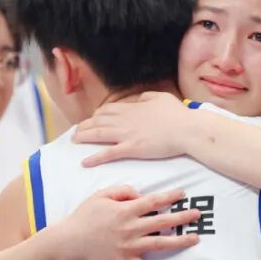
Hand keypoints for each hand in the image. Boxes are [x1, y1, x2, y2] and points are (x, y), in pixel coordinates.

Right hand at [53, 185, 201, 259]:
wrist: (68, 243)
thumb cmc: (83, 217)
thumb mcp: (100, 196)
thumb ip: (121, 191)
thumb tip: (139, 193)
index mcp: (125, 211)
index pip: (153, 201)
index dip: (169, 197)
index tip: (183, 193)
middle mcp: (131, 228)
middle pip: (162, 221)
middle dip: (182, 217)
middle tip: (198, 214)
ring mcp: (129, 247)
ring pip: (159, 243)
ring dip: (179, 241)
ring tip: (195, 238)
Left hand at [74, 92, 191, 164]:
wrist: (186, 129)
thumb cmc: (178, 114)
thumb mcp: (161, 97)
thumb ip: (146, 97)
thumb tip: (138, 99)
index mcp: (132, 108)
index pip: (107, 110)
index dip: (96, 115)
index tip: (92, 120)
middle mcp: (125, 120)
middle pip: (97, 121)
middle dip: (84, 125)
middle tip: (77, 132)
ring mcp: (127, 134)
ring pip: (98, 134)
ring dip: (83, 137)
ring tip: (74, 142)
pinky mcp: (132, 149)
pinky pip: (109, 153)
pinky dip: (95, 157)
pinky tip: (85, 162)